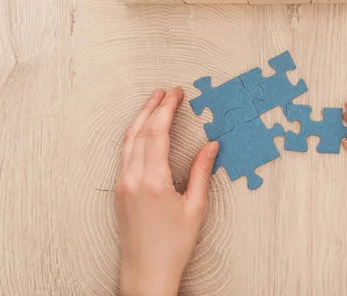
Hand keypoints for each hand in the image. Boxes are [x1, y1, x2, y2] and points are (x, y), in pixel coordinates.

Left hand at [115, 88, 218, 295]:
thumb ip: (201, 172)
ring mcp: (122, 184)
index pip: (158, 133)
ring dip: (140, 118)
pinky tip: (142, 131)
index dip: (167, 109)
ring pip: (128, 141)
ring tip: (153, 103)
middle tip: (166, 92)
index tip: (177, 94)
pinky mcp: (119, 191)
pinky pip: (123, 154)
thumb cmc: (174, 244)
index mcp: (154, 180)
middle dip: (153, 107)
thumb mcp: (195, 207)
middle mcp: (133, 178)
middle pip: (140, 131)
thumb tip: (211, 146)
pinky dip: (133, 135)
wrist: (146, 271)